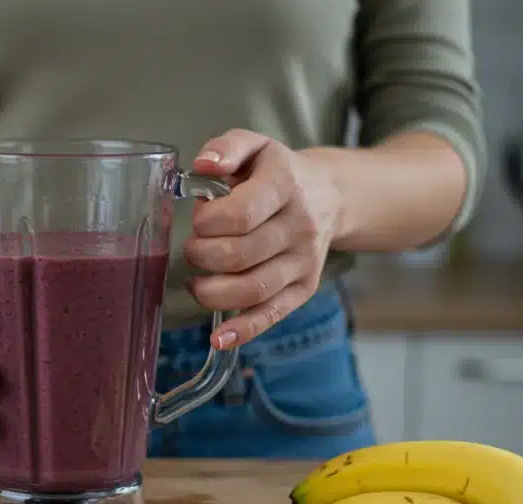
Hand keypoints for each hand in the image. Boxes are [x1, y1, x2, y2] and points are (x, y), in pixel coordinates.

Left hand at [184, 129, 344, 349]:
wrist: (330, 194)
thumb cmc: (276, 172)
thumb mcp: (254, 146)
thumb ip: (226, 148)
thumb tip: (203, 164)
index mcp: (285, 185)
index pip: (241, 214)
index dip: (207, 223)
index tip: (197, 220)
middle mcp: (300, 225)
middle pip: (241, 255)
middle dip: (202, 256)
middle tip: (192, 249)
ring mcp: (304, 260)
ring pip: (253, 289)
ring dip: (212, 293)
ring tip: (196, 283)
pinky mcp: (304, 288)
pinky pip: (272, 314)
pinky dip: (243, 330)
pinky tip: (218, 338)